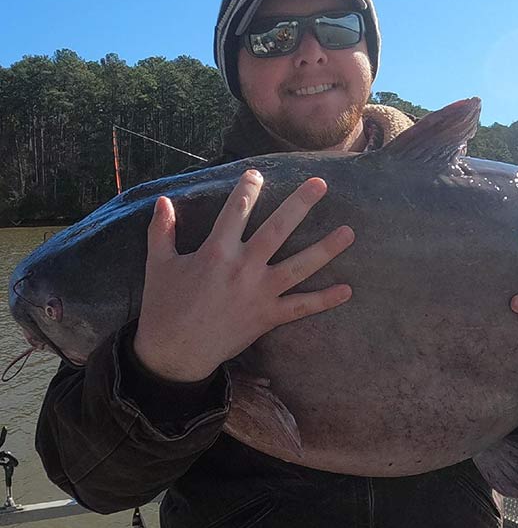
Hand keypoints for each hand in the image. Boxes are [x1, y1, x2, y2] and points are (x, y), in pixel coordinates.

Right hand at [133, 170, 353, 382]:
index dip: (248, 189)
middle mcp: (244, 268)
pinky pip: (301, 307)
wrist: (175, 353)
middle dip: (300, 205)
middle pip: (278, 229)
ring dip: (325, 249)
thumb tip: (163, 200)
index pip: (237, 211)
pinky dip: (324, 300)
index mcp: (216, 252)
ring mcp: (260, 293)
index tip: (257, 174)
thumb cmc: (165, 306)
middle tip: (321, 184)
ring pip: (299, 266)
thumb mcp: (158, 264)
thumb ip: (161, 230)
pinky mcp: (268, 316)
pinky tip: (347, 290)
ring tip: (349, 232)